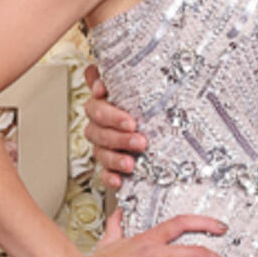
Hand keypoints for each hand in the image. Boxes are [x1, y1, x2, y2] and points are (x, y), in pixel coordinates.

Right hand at [85, 61, 146, 191]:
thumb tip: (105, 77)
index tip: (106, 97)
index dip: (101, 102)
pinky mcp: (111, 165)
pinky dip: (110, 177)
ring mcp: (103, 146)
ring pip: (101, 152)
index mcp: (103, 106)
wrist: (161, 134)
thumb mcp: (142, 88)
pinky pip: (104, 173)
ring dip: (115, 157)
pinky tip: (119, 179)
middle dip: (118, 133)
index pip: (96, 105)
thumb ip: (124, 78)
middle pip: (99, 129)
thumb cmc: (146, 107)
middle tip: (137, 135)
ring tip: (131, 162)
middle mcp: (99, 126)